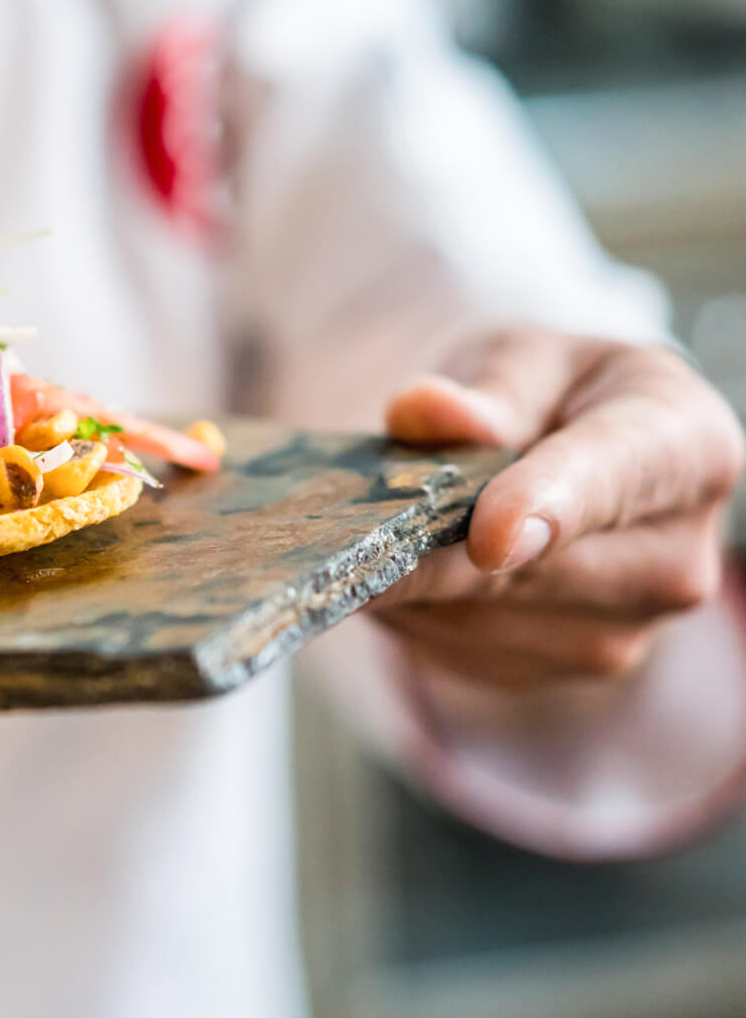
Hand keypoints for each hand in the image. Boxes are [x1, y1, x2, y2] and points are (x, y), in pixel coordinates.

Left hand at [375, 326, 743, 689]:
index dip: (548, 508)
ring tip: (373, 531)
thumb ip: (485, 388)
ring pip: (483, 617)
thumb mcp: (525, 359)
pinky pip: (463, 649)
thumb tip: (423, 409)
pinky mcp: (567, 667)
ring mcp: (628, 628)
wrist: (571, 458)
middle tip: (339, 536)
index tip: (488, 538)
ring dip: (413, 581)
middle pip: (533, 569)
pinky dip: (416, 611)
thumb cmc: (555, 394)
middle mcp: (676, 556)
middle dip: (431, 551)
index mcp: (688, 448)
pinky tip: (401, 571)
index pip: (615, 479)